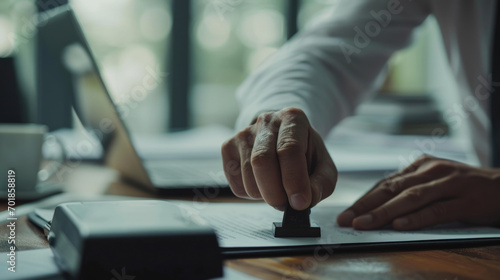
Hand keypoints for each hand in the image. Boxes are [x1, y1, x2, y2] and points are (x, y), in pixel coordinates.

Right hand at [221, 107, 336, 209]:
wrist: (282, 138)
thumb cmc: (305, 153)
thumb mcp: (323, 166)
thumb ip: (321, 184)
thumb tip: (304, 200)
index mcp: (293, 119)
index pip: (289, 150)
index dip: (294, 180)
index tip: (300, 202)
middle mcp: (266, 121)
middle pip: (262, 161)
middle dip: (275, 193)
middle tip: (285, 205)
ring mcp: (243, 133)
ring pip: (248, 177)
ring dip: (264, 195)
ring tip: (277, 189)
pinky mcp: (228, 147)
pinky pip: (235, 183)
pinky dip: (250, 194)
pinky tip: (262, 183)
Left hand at [337, 155, 499, 229]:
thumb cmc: (464, 187)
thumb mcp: (435, 182)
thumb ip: (411, 189)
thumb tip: (377, 207)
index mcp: (421, 165)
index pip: (386, 183)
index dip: (364, 199)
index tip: (346, 214)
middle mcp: (432, 170)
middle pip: (393, 189)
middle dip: (366, 206)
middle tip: (347, 220)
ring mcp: (450, 183)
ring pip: (411, 198)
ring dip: (384, 212)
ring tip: (365, 224)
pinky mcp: (466, 200)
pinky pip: (437, 210)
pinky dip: (417, 218)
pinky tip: (400, 226)